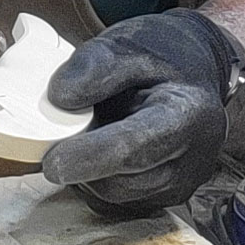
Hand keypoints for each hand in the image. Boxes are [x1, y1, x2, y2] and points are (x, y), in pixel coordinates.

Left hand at [40, 10, 244, 217]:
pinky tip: (101, 148)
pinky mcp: (163, 199)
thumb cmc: (160, 56)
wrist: (191, 72)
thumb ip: (95, 67)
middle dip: (81, 162)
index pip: (133, 148)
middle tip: (65, 126)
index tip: (52, 162)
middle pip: (119, 182)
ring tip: (93, 129)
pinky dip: (96, 179)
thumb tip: (59, 98)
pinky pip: (114, 202)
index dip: (89, 157)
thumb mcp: (128, 43)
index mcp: (188, 114)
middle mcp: (192, 160)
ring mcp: (180, 185)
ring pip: (112, 196)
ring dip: (88, 171)